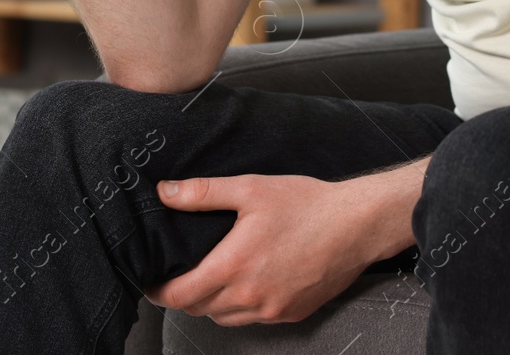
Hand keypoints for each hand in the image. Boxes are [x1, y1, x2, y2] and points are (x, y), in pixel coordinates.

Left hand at [146, 173, 392, 325]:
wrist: (357, 225)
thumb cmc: (306, 203)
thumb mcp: (251, 189)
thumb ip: (204, 193)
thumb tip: (165, 192)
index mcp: (233, 266)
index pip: (179, 295)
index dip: (159, 291)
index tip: (152, 282)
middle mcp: (249, 296)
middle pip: (198, 309)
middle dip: (184, 296)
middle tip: (180, 276)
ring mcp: (271, 310)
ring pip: (225, 318)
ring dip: (211, 304)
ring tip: (212, 280)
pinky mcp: (290, 314)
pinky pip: (254, 320)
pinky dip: (242, 307)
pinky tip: (248, 284)